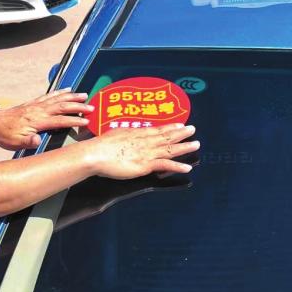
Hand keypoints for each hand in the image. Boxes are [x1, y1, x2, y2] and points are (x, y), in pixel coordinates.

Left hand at [0, 89, 92, 150]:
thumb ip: (28, 141)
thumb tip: (38, 140)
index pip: (59, 120)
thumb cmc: (4, 135)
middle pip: (61, 106)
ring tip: (84, 95)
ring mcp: (35, 105)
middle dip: (77, 106)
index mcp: (36, 121)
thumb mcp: (14, 143)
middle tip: (92, 107)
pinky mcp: (32, 103)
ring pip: (57, 98)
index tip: (86, 122)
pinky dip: (59, 92)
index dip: (73, 121)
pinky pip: (49, 95)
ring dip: (71, 96)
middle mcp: (38, 110)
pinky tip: (67, 90)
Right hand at [80, 124, 198, 179]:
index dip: (170, 127)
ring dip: (184, 147)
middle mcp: (145, 141)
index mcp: (137, 133)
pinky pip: (165, 165)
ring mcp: (147, 152)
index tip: (180, 124)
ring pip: (170, 149)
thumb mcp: (115, 134)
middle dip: (181, 133)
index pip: (158, 129)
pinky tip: (187, 167)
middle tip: (193, 129)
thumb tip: (126, 135)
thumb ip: (125, 135)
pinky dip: (177, 166)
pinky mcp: (145, 164)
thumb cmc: (100, 146)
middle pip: (167, 136)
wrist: (95, 154)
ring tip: (196, 144)